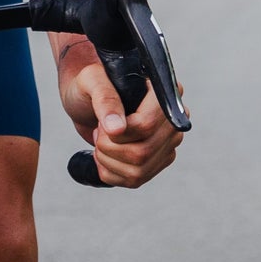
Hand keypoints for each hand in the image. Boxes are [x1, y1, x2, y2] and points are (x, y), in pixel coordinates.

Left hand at [57, 43, 184, 187]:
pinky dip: (110, 172)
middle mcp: (172, 120)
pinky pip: (134, 180)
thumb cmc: (91, 85)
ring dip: (108, 159)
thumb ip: (105, 99)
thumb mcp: (91, 81)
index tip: (101, 125)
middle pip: (143, 152)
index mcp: (163, 92)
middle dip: (109, 146)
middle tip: (98, 130)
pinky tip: (104, 155)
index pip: (147, 125)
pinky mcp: (157, 162)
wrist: (88, 99)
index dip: (120, 131)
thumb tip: (116, 129)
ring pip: (139, 170)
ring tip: (100, 140)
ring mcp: (168, 144)